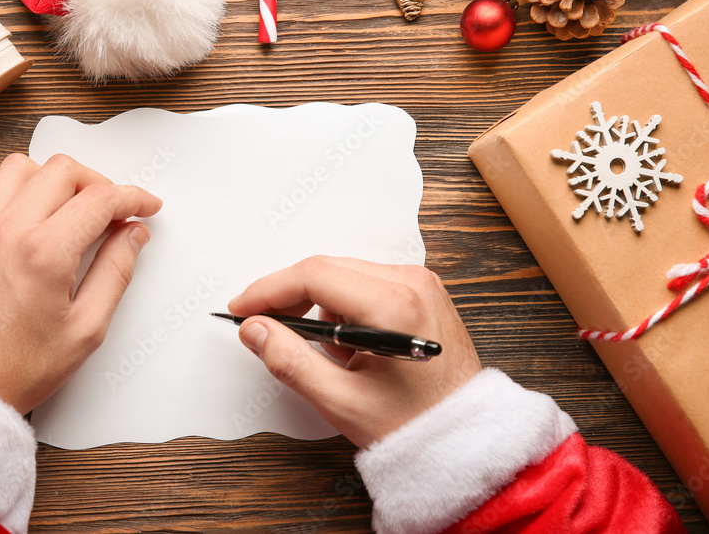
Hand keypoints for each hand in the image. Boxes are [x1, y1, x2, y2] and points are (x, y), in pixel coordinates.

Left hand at [0, 153, 161, 414]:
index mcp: (44, 253)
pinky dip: (1, 188)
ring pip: (19, 167)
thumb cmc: (16, 369)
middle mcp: (5, 231)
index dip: (132, 197)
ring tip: (64, 208)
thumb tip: (132, 235)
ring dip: (50, 179)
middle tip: (108, 210)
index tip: (143, 206)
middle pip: (63, 170)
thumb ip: (115, 272)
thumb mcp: (86, 329)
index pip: (101, 199)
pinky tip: (16, 212)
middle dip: (96, 183)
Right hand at [228, 256, 480, 447]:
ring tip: (319, 351)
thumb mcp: (341, 402)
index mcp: (394, 304)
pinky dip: (343, 306)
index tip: (242, 308)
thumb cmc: (415, 426)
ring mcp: (422, 284)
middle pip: (327, 268)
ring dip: (317, 303)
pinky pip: (368, 283)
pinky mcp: (424, 293)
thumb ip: (290, 361)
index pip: (313, 275)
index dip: (269, 290)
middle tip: (262, 325)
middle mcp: (412, 282)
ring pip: (345, 273)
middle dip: (288, 295)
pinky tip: (346, 345)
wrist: (466, 441)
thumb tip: (255, 329)